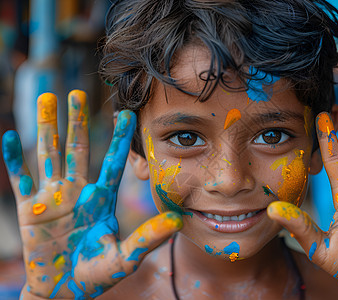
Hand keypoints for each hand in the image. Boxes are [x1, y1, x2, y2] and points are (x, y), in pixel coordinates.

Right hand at [2, 91, 181, 298]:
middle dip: (77, 122)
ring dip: (47, 127)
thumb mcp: (125, 257)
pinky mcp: (30, 209)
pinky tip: (10, 136)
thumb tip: (178, 221)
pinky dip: (14, 159)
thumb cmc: (97, 276)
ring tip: (47, 98)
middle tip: (77, 94)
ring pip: (49, 154)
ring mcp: (52, 197)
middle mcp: (78, 191)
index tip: (127, 114)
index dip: (119, 139)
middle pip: (78, 149)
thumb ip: (148, 239)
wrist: (64, 291)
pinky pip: (21, 179)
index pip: (111, 162)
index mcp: (102, 198)